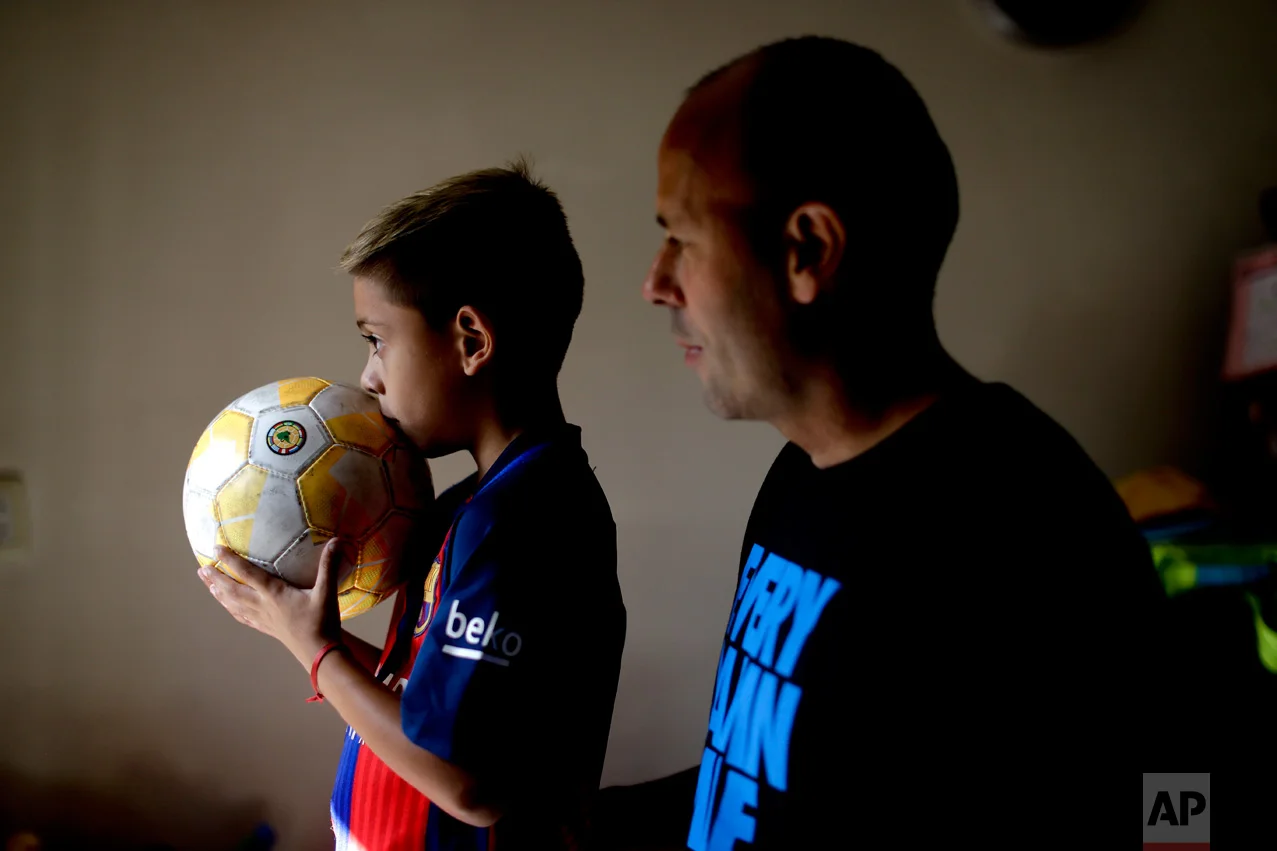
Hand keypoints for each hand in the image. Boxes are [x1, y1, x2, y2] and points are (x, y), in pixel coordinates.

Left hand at [198, 539, 344, 669]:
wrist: (319, 653)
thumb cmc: (322, 622)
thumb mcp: (327, 591)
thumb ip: (329, 564)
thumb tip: (337, 540)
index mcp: (273, 593)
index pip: (247, 573)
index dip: (230, 560)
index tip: (216, 548)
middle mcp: (262, 605)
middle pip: (232, 590)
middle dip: (216, 579)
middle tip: (202, 568)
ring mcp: (262, 618)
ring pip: (233, 604)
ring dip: (219, 593)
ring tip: (207, 584)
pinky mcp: (266, 628)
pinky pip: (242, 616)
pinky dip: (231, 609)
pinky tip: (229, 606)